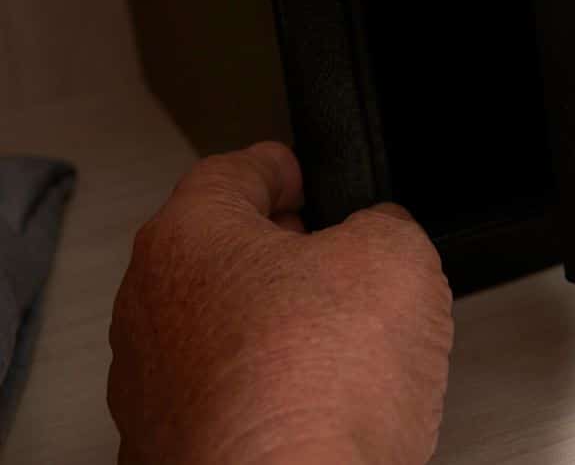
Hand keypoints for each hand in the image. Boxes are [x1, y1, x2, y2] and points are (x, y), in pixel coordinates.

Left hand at [108, 143, 452, 464]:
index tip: (293, 172)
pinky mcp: (171, 453)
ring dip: (272, 333)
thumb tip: (381, 237)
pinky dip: (265, 398)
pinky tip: (318, 409)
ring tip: (343, 351)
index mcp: (188, 239)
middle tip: (334, 262)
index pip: (227, 174)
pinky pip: (225, 403)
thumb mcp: (395, 256)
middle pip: (217, 257)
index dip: (277, 168)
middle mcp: (149, 312)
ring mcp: (152, 392)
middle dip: (279, 257)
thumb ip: (383, 226)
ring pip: (217, 336)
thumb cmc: (316, 390)